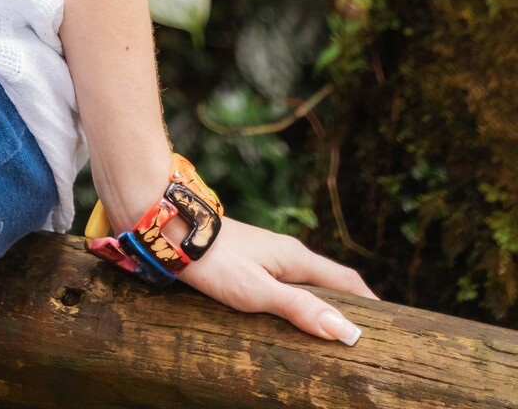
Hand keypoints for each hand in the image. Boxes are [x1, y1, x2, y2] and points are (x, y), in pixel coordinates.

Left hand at [175, 214, 376, 342]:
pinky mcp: (252, 261)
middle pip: (329, 281)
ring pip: (307, 282)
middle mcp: (287, 254)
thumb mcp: (258, 292)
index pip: (346, 281)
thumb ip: (299, 309)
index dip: (368, 304)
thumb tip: (346, 330)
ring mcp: (269, 256)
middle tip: (365, 336)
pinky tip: (292, 317)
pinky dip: (300, 300)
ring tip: (333, 333)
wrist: (176, 230)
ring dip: (323, 304)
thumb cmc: (216, 262)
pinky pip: (287, 283)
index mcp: (296, 258)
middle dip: (349, 305)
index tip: (389, 326)